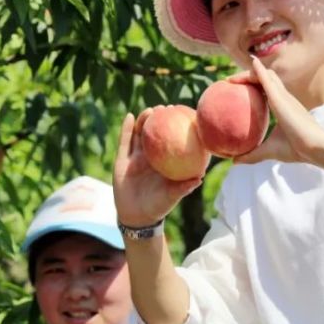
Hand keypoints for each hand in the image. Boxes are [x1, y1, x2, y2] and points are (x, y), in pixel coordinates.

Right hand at [113, 110, 202, 225]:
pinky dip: (126, 128)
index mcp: (165, 161)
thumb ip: (184, 187)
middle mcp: (151, 156)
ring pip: (139, 133)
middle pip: (156, 132)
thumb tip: (201, 177)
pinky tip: (129, 116)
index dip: (176, 126)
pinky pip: (124, 141)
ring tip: (150, 110)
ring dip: (144, 119)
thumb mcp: (172, 196)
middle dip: (161, 118)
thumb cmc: (159, 206)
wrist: (136, 216)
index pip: (172, 140)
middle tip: (167, 107)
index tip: (183, 113)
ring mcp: (136, 156)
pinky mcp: (122, 159)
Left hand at [231, 57, 323, 165]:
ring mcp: (283, 95)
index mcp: (282, 108)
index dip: (253, 88)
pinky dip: (257, 70)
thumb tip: (234, 161)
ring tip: (232, 79)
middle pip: (265, 79)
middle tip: (231, 83)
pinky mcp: (280, 96)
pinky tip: (251, 62)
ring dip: (248, 73)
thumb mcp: (269, 151)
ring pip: (265, 75)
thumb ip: (252, 154)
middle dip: (249, 77)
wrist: (313, 148)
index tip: (236, 91)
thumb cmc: (296, 149)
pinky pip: (266, 79)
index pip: (266, 91)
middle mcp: (283, 98)